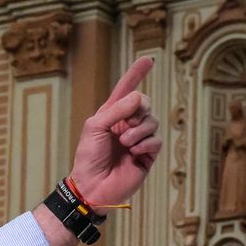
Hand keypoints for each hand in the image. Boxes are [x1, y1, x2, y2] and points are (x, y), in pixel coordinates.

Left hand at [68, 56, 160, 205]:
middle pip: (145, 103)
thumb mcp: (95, 127)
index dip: (136, 74)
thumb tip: (139, 98)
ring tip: (125, 144)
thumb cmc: (88, 157)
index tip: (147, 60)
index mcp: (112, 115)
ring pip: (152, 121)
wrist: (92, 186)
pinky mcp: (147, 154)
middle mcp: (127, 124)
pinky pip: (156, 140)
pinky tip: (134, 152)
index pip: (126, 91)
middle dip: (138, 111)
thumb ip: (116, 110)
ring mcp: (138, 139)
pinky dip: (145, 143)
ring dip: (139, 130)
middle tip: (125, 125)